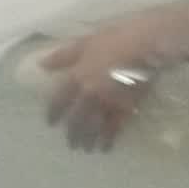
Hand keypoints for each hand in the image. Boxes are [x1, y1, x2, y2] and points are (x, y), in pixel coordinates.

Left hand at [40, 10, 188, 149]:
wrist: (146, 45)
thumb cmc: (115, 38)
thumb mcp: (85, 42)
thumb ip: (63, 56)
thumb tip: (42, 65)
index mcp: (78, 75)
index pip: (60, 99)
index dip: (53, 113)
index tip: (51, 123)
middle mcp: (90, 94)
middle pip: (77, 120)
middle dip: (72, 134)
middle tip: (71, 143)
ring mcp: (108, 103)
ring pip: (93, 127)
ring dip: (88, 140)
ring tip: (85, 149)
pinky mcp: (125, 109)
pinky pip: (114, 129)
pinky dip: (108, 140)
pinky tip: (104, 148)